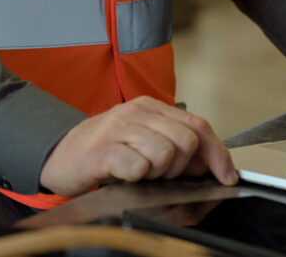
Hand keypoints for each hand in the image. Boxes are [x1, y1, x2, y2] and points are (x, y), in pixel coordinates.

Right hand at [39, 95, 238, 195]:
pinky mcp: (102, 149)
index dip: (217, 152)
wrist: (58, 155)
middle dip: (181, 168)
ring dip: (157, 174)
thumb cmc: (104, 151)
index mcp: (151, 107)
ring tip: (137, 173)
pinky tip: (123, 175)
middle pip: (186, 141)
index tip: (228, 176)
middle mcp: (137, 111)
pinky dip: (137, 178)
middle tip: (159, 174)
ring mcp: (119, 127)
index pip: (198, 125)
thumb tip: (208, 165)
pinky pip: (139, 166)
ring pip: (166, 154)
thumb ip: (173, 146)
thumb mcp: (141, 141)